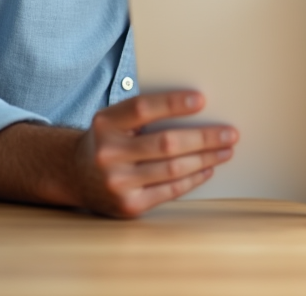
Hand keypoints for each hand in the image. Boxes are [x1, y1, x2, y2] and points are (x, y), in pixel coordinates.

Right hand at [76, 90, 237, 217]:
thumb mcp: (115, 120)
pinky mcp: (129, 205)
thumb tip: (198, 108)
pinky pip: (171, 190)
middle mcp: (108, 154)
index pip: (143, 108)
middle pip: (166, 143)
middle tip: (230, 133)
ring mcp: (118, 183)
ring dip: (206, 159)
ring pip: (173, 168)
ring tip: (226, 150)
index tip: (201, 100)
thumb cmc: (108, 140)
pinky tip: (208, 168)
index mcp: (105, 124)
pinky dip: (194, 178)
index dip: (173, 103)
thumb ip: (145, 113)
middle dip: (205, 138)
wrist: (75, 175)